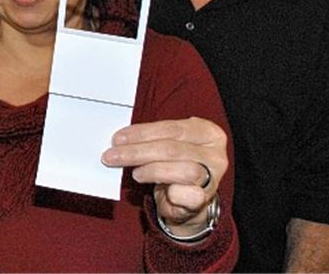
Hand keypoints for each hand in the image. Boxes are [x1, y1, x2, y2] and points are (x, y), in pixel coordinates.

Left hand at [101, 117, 227, 233]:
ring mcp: (213, 177)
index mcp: (207, 132)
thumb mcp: (167, 146)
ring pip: (182, 170)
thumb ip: (152, 140)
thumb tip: (120, 140)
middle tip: (112, 156)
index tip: (117, 138)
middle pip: (172, 149)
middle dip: (138, 152)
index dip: (142, 133)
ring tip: (135, 173)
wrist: (189, 200)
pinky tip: (160, 191)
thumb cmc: (175, 166)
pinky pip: (189, 195)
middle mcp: (215, 153)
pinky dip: (172, 193)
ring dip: (152, 170)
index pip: (171, 128)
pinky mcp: (206, 199)